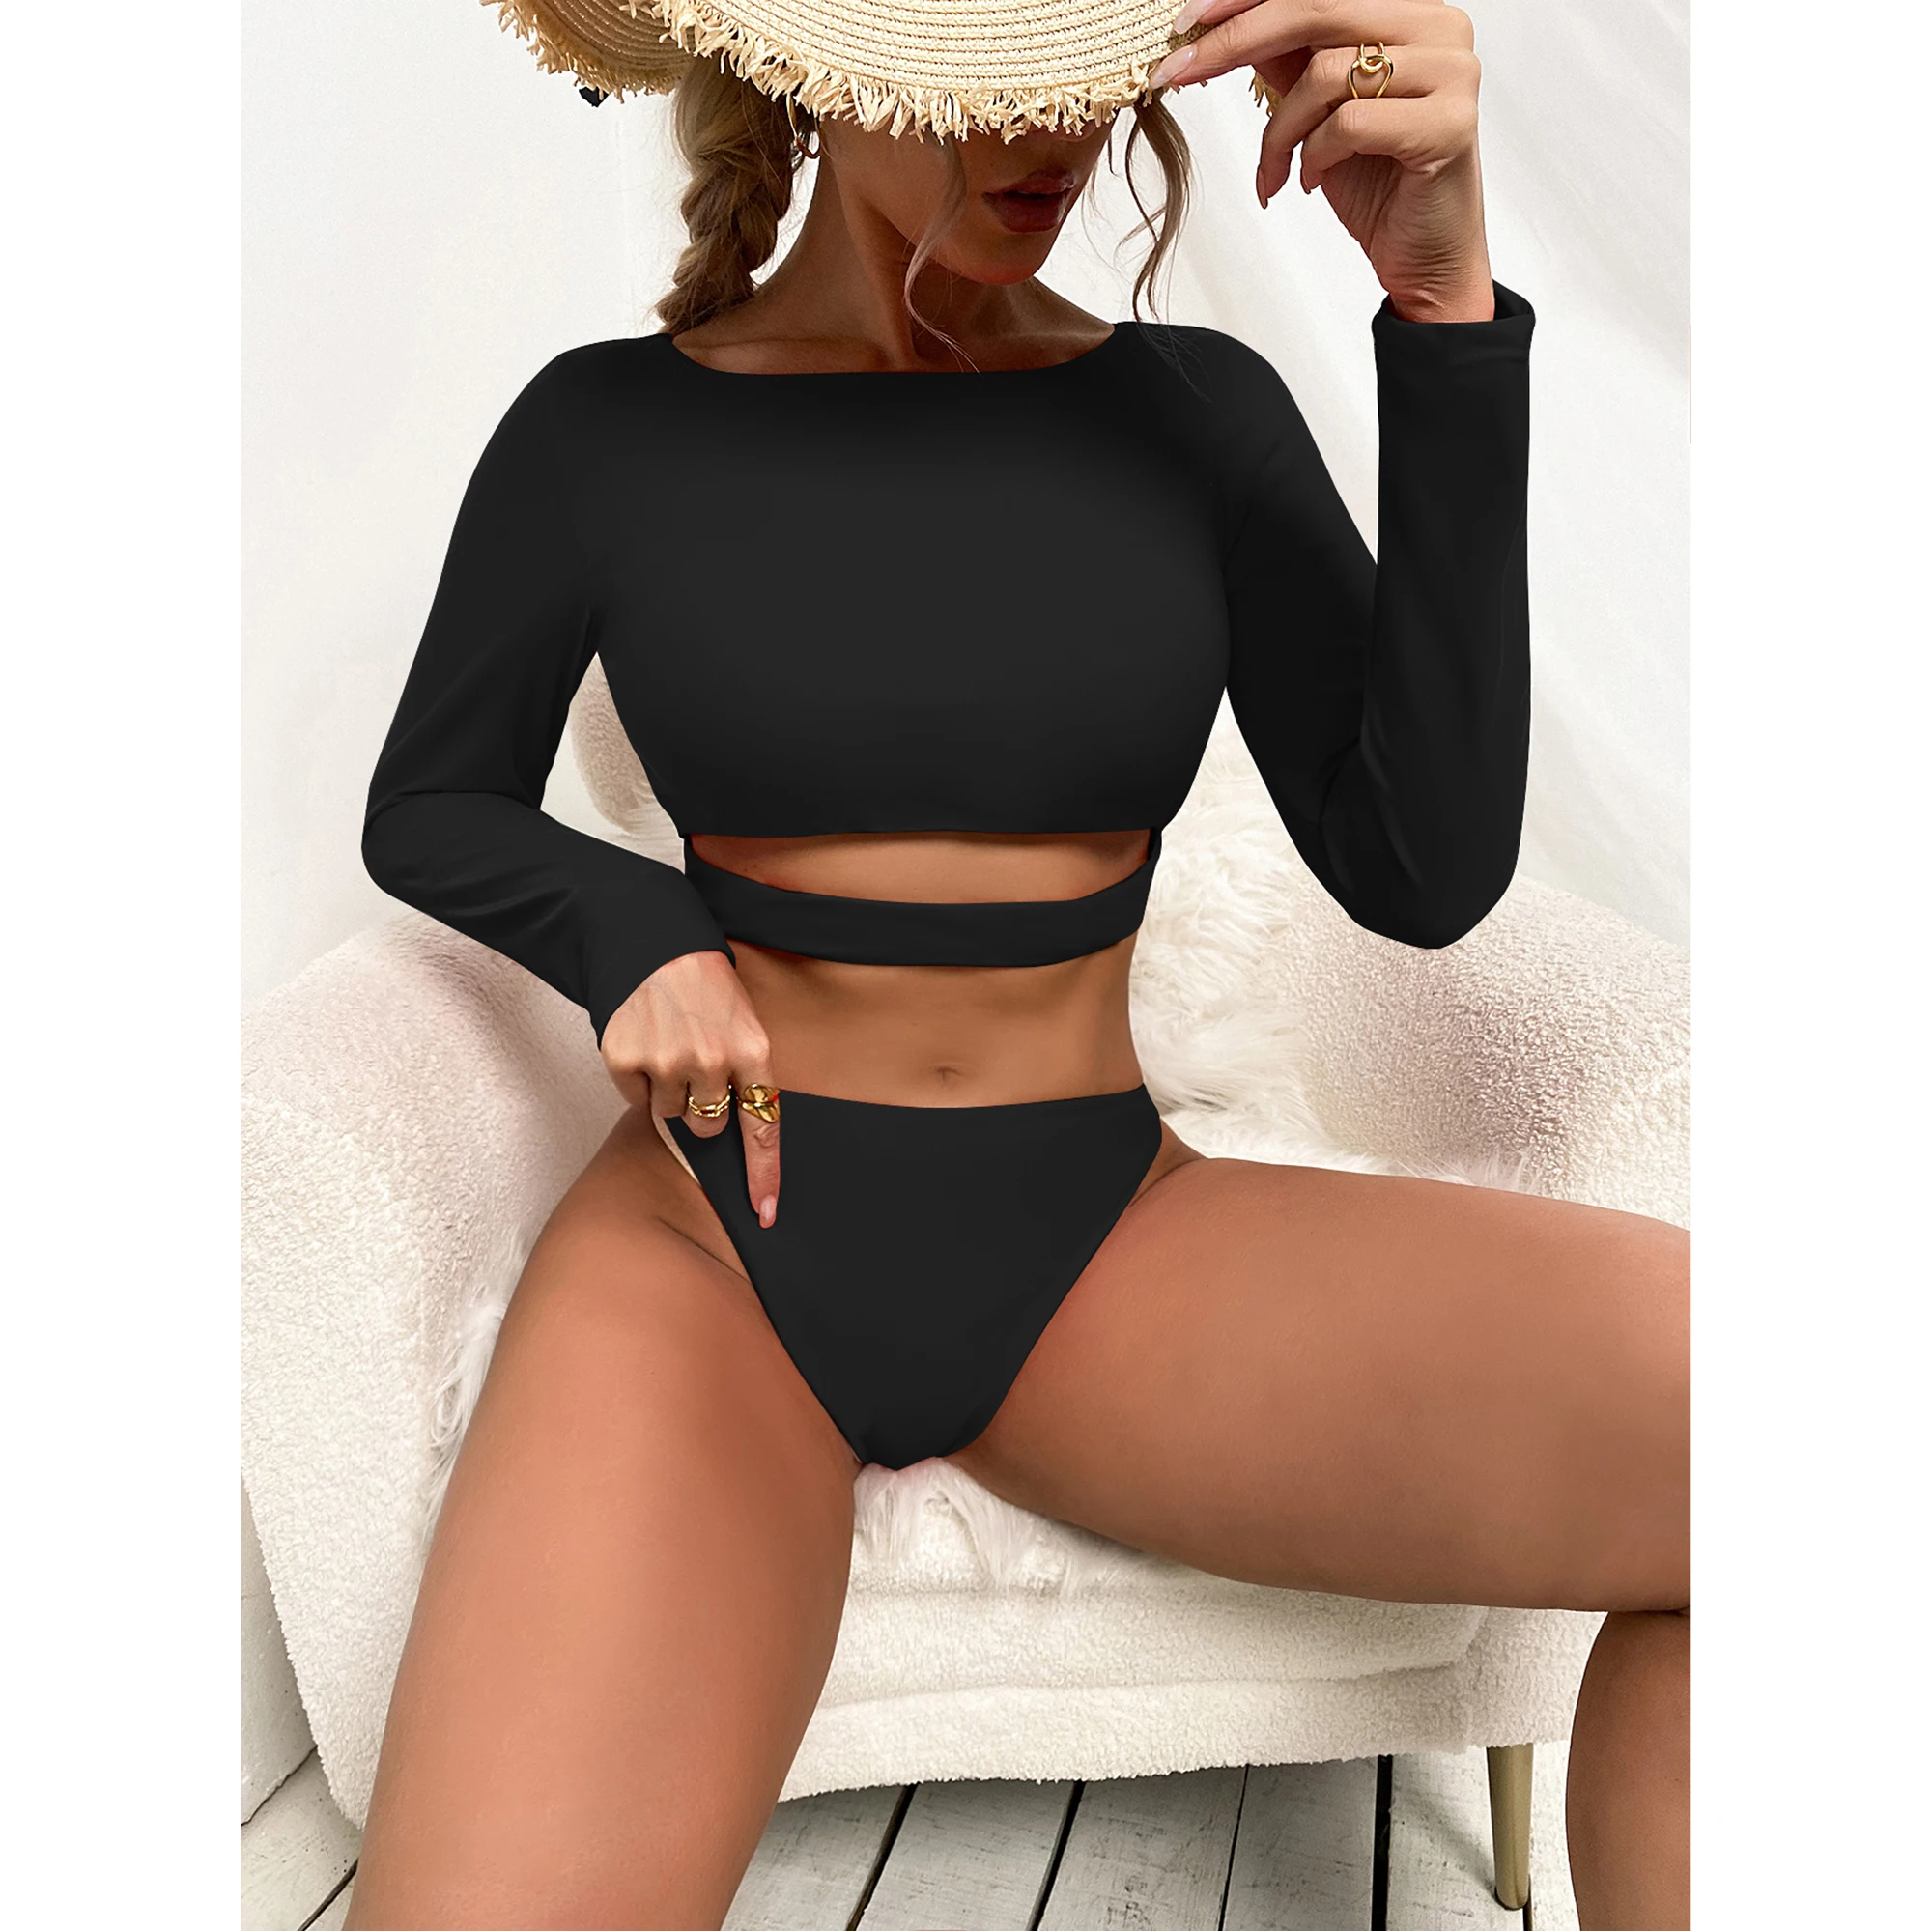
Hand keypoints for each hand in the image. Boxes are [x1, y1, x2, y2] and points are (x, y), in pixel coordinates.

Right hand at [600, 950, 781, 1227]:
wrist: (655, 945)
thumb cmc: (706, 988)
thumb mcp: (744, 1023)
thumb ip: (744, 1074)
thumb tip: (733, 1131)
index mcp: (752, 1050)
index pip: (762, 1126)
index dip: (763, 1174)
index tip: (765, 1212)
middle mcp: (712, 1060)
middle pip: (707, 1127)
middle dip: (701, 1108)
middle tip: (695, 1065)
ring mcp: (666, 1061)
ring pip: (670, 1115)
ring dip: (669, 1090)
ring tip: (670, 1045)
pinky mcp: (625, 1060)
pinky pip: (636, 1100)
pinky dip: (639, 1081)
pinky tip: (646, 1045)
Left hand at [1155, 0, 1494, 322]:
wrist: (1424, 256)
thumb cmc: (1377, 183)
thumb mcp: (1316, 109)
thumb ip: (1288, 56)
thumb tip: (1224, 20)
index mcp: (1409, 9)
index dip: (1245, 0)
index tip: (1186, 25)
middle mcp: (1439, 24)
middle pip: (1315, 8)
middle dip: (1234, 43)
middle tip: (1176, 75)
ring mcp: (1451, 71)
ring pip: (1325, 73)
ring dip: (1279, 132)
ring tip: (1275, 172)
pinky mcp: (1449, 124)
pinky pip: (1347, 124)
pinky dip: (1311, 158)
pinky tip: (1308, 183)